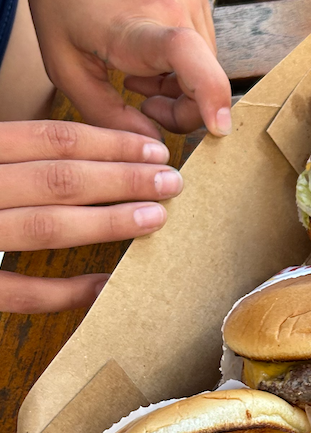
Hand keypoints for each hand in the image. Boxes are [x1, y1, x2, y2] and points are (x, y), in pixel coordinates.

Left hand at [0, 0, 230, 138]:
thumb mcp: (67, 67)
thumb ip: (108, 116)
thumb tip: (152, 146)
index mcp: (137, 25)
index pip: (187, 58)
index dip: (210, 96)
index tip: (219, 128)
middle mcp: (177, 5)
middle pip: (204, 84)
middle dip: (179, 109)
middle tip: (140, 104)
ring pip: (206, 69)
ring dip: (177, 86)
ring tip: (136, 74)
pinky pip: (202, 47)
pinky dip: (179, 64)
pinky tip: (146, 55)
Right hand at [0, 120, 180, 313]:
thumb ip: (18, 159)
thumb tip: (87, 160)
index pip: (51, 140)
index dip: (110, 145)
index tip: (156, 151)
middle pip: (59, 180)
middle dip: (123, 180)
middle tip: (171, 183)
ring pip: (46, 226)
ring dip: (107, 223)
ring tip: (155, 218)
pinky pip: (22, 293)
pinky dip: (67, 290)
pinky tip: (107, 284)